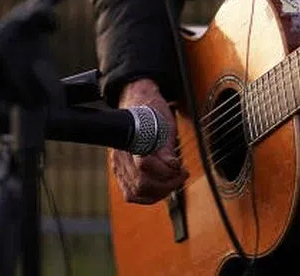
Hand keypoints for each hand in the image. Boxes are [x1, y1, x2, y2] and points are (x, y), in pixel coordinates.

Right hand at [110, 78, 187, 203]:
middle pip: (139, 184)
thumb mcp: (165, 123)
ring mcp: (118, 165)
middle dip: (166, 186)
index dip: (166, 172)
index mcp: (130, 140)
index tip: (181, 168)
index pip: (144, 166)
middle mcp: (120, 155)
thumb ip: (167, 146)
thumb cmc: (152, 111)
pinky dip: (147, 195)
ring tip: (172, 183)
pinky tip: (160, 187)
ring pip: (134, 193)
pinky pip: (131, 193)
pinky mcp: (120, 172)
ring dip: (157, 194)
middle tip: (181, 176)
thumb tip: (173, 166)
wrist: (138, 103)